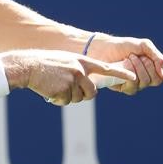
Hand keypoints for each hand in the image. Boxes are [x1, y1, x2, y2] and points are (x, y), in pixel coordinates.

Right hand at [2, 50, 136, 105]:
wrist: (28, 66)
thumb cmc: (45, 64)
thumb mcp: (66, 62)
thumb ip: (79, 71)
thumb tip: (89, 87)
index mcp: (82, 61)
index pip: (106, 68)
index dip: (120, 74)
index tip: (134, 78)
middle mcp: (80, 70)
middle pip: (92, 92)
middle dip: (83, 95)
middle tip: (68, 90)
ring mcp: (73, 80)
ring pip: (78, 98)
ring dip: (68, 97)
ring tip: (55, 86)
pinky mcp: (64, 89)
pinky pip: (66, 101)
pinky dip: (58, 99)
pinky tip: (50, 90)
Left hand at [85, 35, 162, 94]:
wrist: (104, 48)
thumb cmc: (123, 46)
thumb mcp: (144, 46)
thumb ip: (157, 56)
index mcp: (155, 67)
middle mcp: (147, 77)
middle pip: (158, 80)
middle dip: (150, 65)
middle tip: (140, 56)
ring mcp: (136, 84)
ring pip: (146, 81)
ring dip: (139, 66)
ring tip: (130, 58)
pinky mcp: (124, 88)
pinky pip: (134, 85)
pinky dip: (131, 71)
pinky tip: (125, 64)